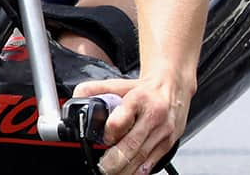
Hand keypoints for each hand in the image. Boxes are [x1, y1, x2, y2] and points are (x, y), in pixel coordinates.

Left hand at [74, 74, 191, 174]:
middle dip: (113, 161)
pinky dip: (138, 172)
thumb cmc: (144, 89)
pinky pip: (151, 163)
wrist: (172, 86)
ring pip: (141, 158)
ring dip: (124, 170)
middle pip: (131, 146)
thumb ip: (96, 90)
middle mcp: (153, 116)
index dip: (108, 134)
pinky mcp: (168, 143)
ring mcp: (163, 131)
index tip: (103, 138)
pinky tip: (127, 172)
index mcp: (138, 99)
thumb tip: (76, 97)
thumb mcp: (120, 84)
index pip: (119, 121)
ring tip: (110, 172)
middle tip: (102, 167)